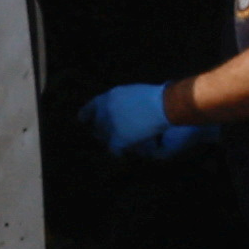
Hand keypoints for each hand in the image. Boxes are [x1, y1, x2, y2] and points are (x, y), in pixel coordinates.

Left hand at [86, 80, 200, 160]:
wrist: (165, 106)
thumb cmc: (157, 97)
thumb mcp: (134, 94)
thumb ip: (123, 102)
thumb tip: (122, 112)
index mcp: (110, 97)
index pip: (91, 107)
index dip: (87, 115)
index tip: (83, 120)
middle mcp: (105, 110)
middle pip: (96, 125)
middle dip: (101, 130)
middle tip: (105, 136)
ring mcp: (110, 125)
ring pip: (104, 138)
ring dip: (111, 141)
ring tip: (119, 145)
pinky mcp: (118, 139)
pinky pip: (113, 150)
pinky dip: (119, 153)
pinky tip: (123, 155)